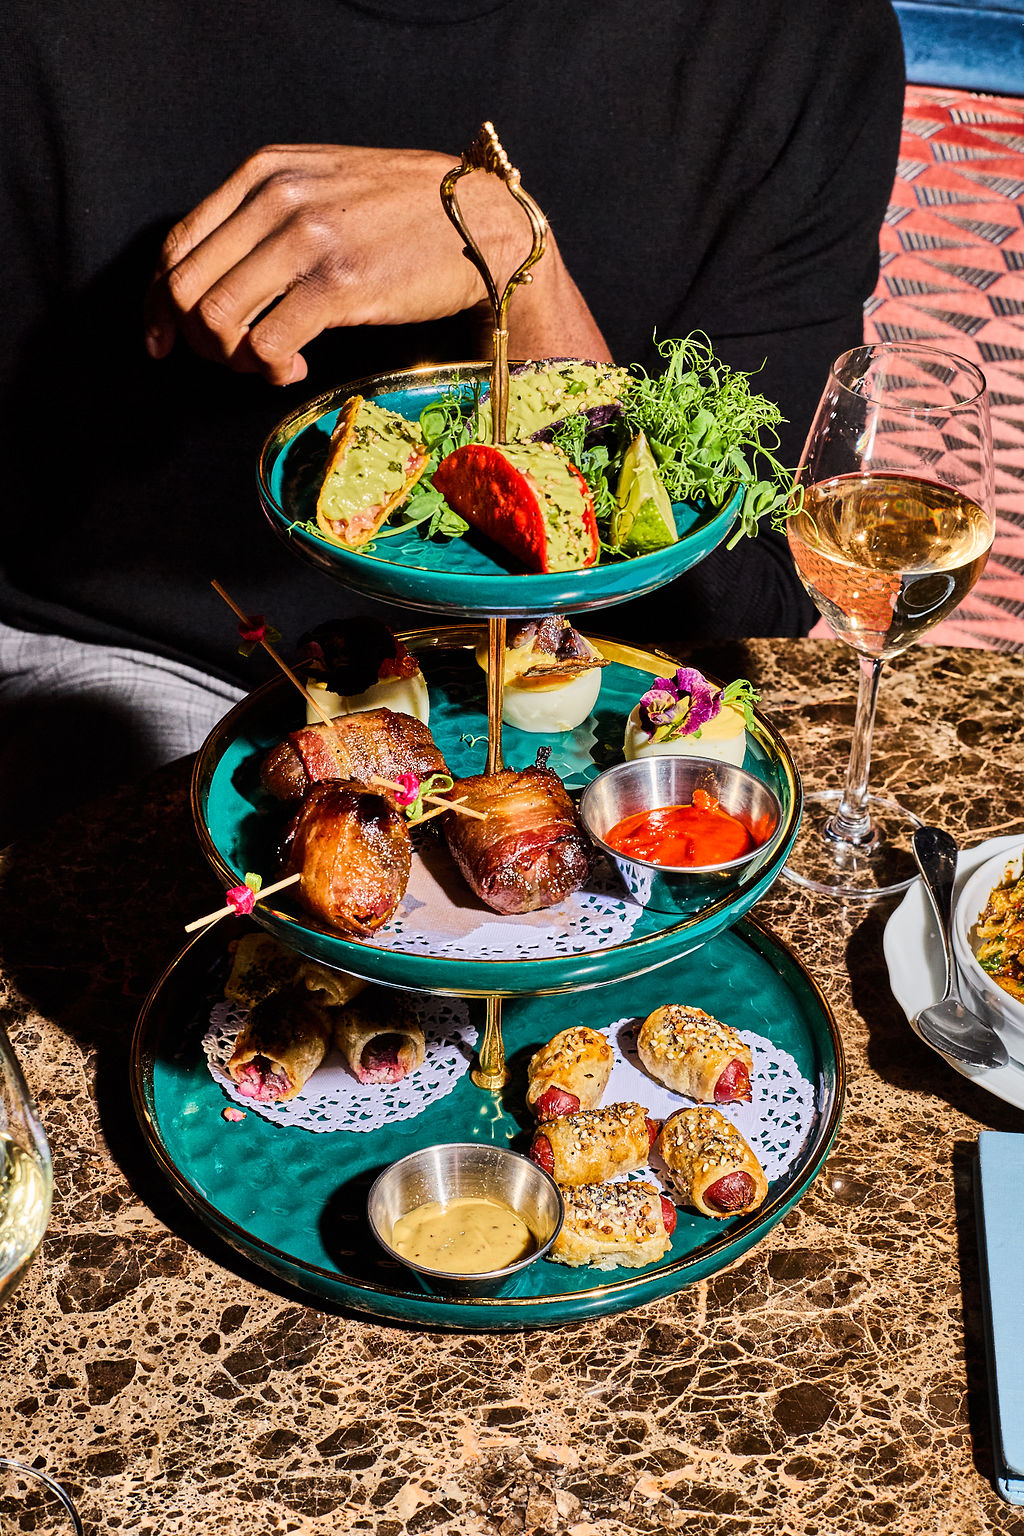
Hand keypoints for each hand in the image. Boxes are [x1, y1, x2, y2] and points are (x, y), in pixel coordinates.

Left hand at [145, 144, 541, 385]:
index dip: (160, 304)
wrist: (481, 222)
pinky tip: (296, 369)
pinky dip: (270, 371)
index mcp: (264, 171)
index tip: (166, 341)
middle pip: (187, 288)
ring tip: (270, 364)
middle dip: (197, 340)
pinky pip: (267, 346)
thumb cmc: (405, 213)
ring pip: (218, 319)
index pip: (178, 245)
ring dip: (234, 360)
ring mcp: (307, 242)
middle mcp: (277, 200)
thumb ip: (266, 213)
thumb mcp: (323, 184)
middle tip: (234, 359)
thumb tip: (214, 273)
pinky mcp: (339, 288)